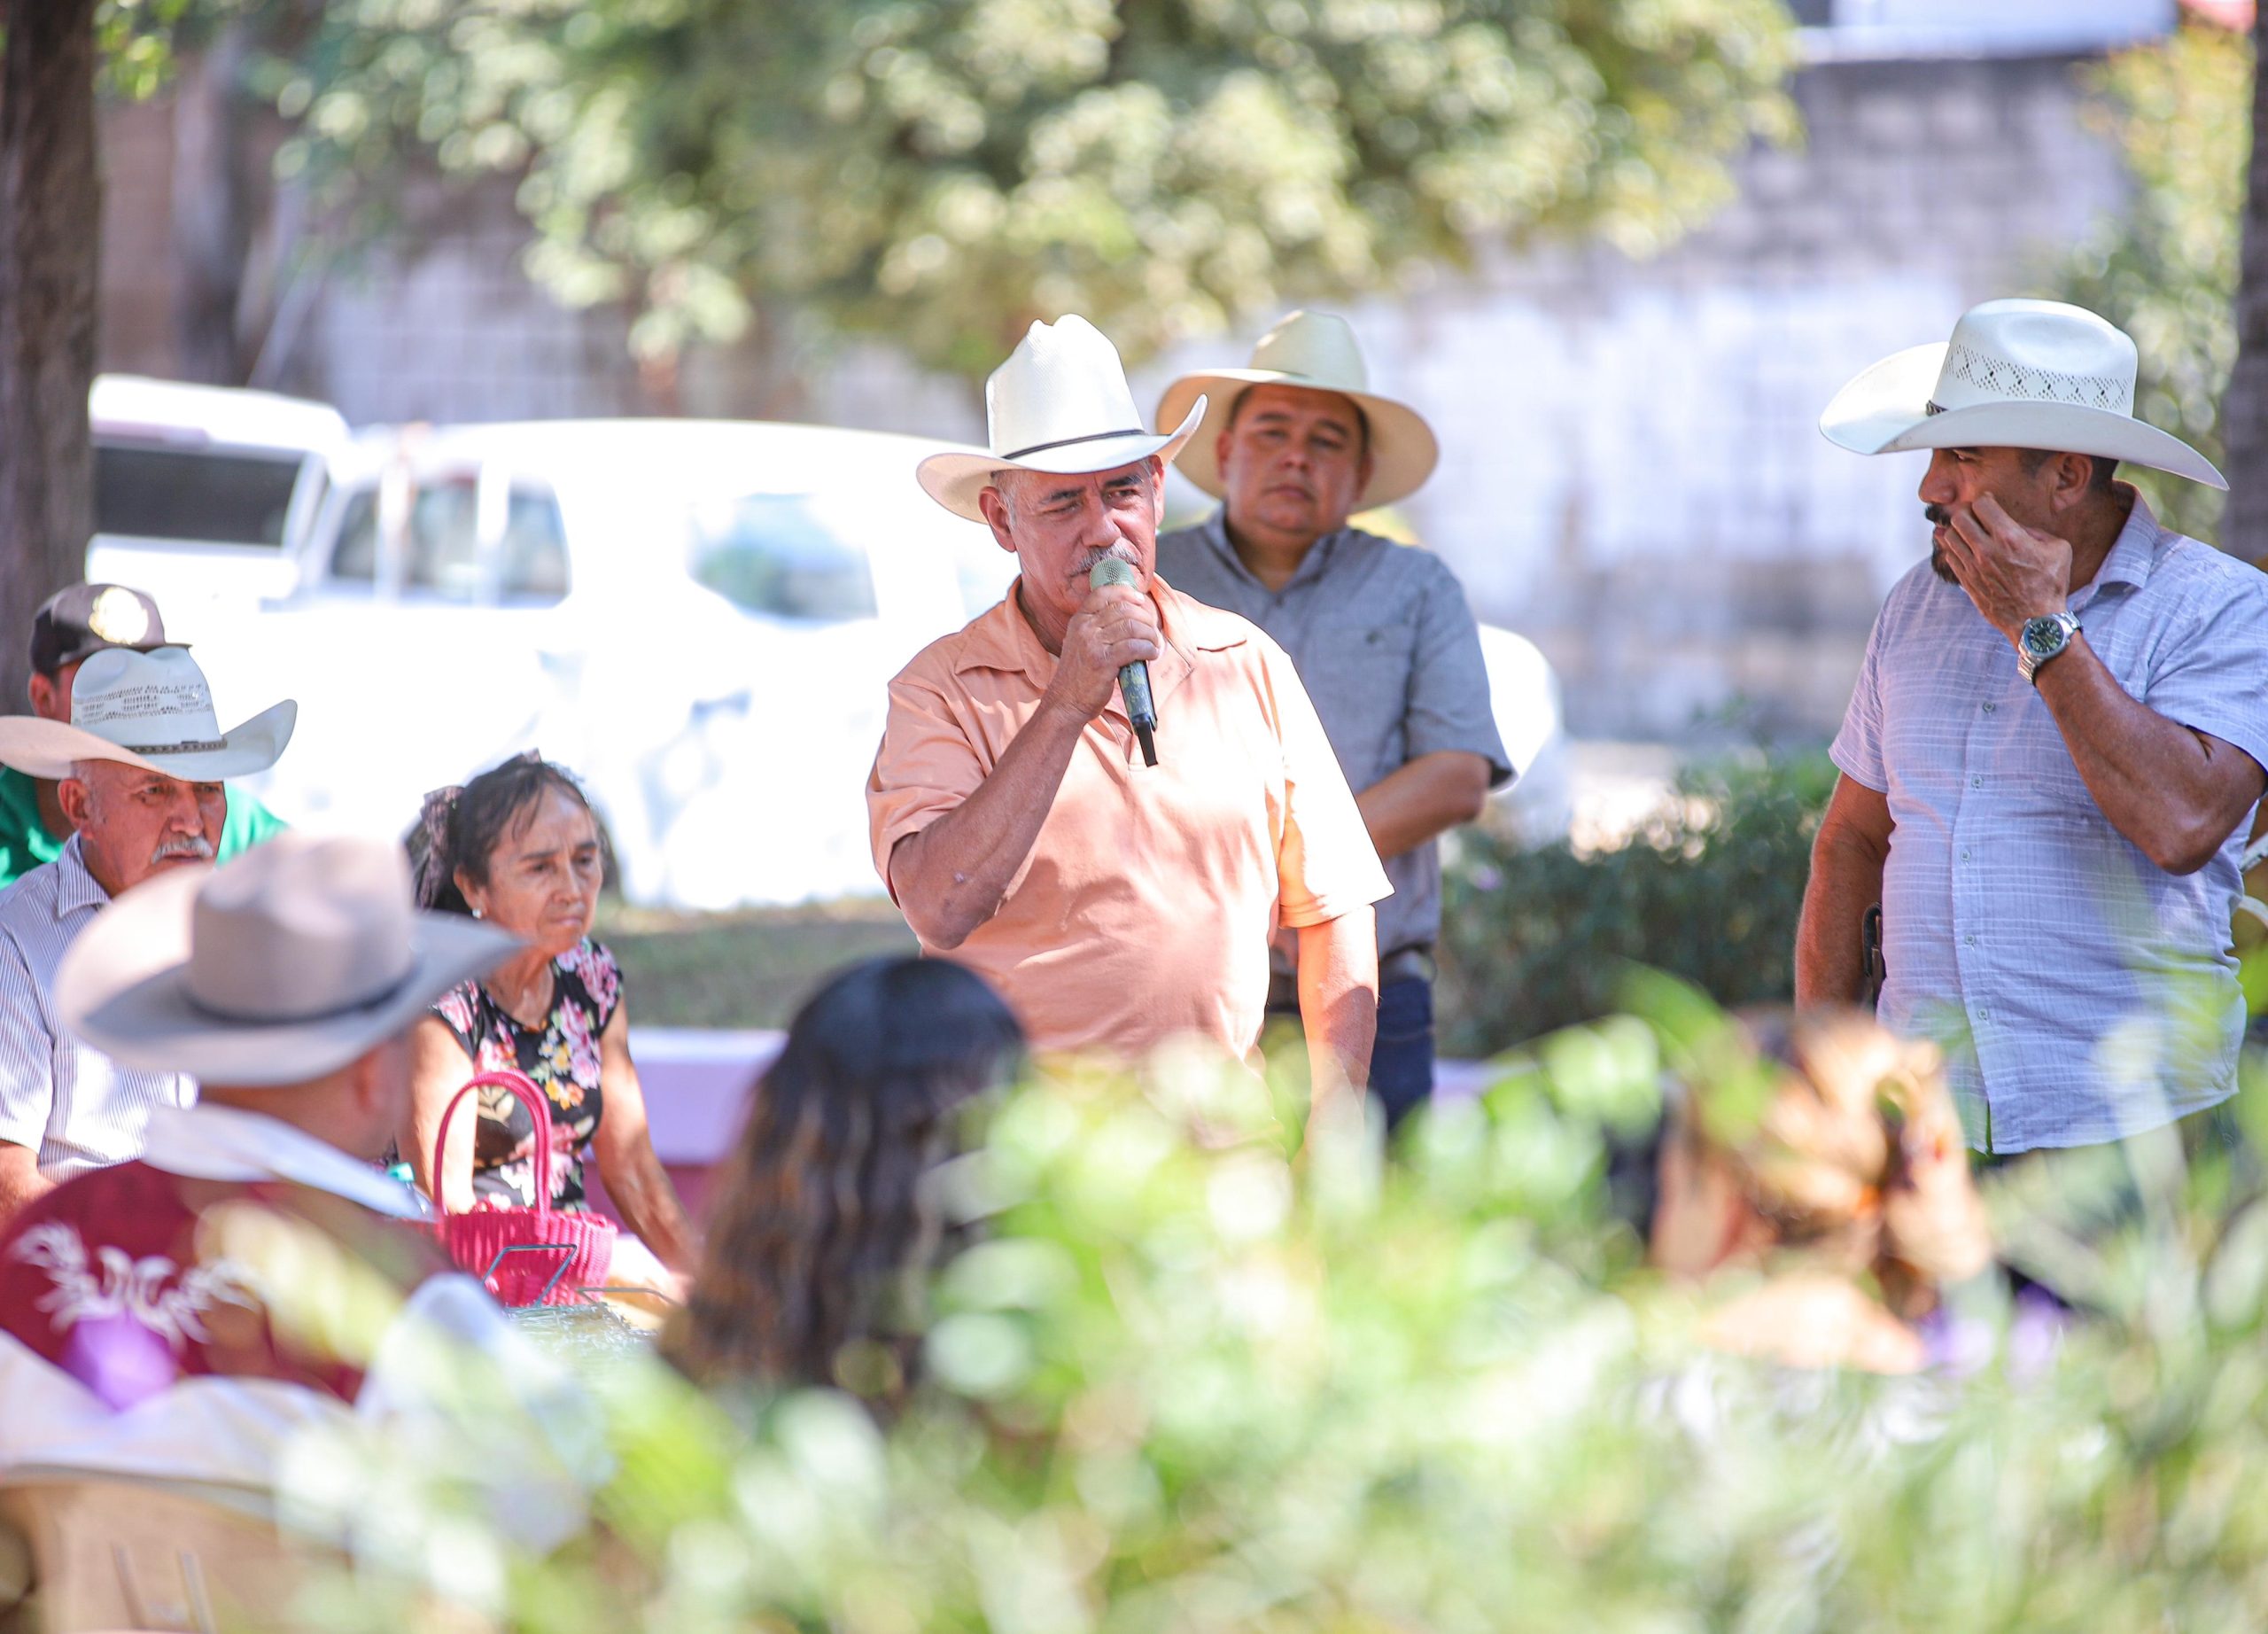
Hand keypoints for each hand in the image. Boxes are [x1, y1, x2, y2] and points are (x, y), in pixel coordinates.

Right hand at [1041, 581, 1159, 719]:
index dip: (1126, 592)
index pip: (1103, 593)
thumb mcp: (1081, 642)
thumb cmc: (1079, 675)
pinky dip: (1148, 649)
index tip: (1140, 600)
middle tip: (1152, 630)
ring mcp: (1093, 643)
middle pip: (1124, 609)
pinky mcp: (1103, 661)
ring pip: (1132, 626)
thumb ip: (1099, 627)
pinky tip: (1151, 655)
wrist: (1066, 701)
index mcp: (1079, 620)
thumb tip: (1132, 616)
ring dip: (1150, 635)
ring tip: (1154, 644)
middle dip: (1145, 618)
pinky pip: (1134, 647)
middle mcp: (1084, 627)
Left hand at [1937, 493, 2072, 643]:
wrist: (2036, 621)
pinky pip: (1950, 557)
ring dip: (1958, 531)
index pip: (1981, 505)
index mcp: (2009, 538)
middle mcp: (1986, 551)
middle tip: (1977, 517)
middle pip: (1959, 518)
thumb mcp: (2057, 549)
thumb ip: (2035, 531)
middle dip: (1967, 512)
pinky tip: (1966, 550)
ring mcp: (1972, 568)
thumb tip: (2015, 526)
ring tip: (1970, 533)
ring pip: (1948, 537)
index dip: (1984, 499)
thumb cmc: (2050, 584)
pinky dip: (1955, 549)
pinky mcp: (1966, 582)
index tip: (1989, 503)